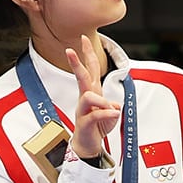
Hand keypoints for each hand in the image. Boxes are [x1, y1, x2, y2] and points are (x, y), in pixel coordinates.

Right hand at [65, 35, 119, 161]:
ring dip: (102, 101)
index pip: (90, 69)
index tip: (83, 38)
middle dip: (76, 63)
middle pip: (81, 77)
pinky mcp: (84, 122)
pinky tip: (114, 115)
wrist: (88, 144)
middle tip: (69, 50)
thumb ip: (112, 105)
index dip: (87, 53)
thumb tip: (113, 105)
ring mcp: (83, 110)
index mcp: (92, 92)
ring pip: (89, 96)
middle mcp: (86, 98)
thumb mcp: (110, 113)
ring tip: (111, 110)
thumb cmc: (97, 126)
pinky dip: (107, 114)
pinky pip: (96, 114)